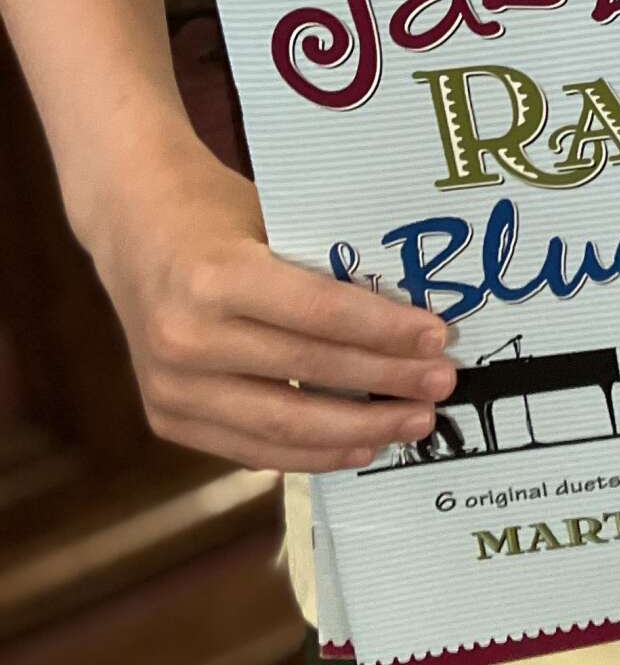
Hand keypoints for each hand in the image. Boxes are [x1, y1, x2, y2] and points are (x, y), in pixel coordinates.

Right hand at [90, 133, 454, 470]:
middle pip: (308, 373)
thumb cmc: (216, 212)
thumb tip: (411, 313)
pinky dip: (309, 452)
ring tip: (414, 423)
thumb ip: (324, 266)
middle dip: (386, 384)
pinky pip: (249, 446)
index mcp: (216, 276)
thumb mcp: (272, 217)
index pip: (320, 314)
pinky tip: (358, 445)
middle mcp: (186, 337)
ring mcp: (171, 386)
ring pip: (281, 427)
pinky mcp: (166, 417)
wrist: (133, 226)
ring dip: (357, 431)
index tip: (438, 337)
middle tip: (442, 385)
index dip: (385, 331)